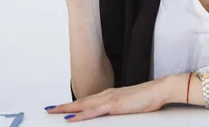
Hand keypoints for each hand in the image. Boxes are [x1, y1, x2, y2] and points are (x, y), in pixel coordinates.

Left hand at [45, 78, 172, 121]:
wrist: (159, 89)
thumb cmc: (148, 98)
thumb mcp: (130, 106)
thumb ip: (118, 109)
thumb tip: (112, 115)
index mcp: (109, 95)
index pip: (87, 101)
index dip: (73, 105)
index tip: (61, 108)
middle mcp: (106, 95)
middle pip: (80, 102)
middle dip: (63, 106)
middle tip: (49, 109)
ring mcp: (109, 99)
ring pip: (83, 105)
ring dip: (66, 109)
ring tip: (53, 112)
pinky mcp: (114, 105)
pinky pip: (93, 112)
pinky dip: (80, 115)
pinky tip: (70, 119)